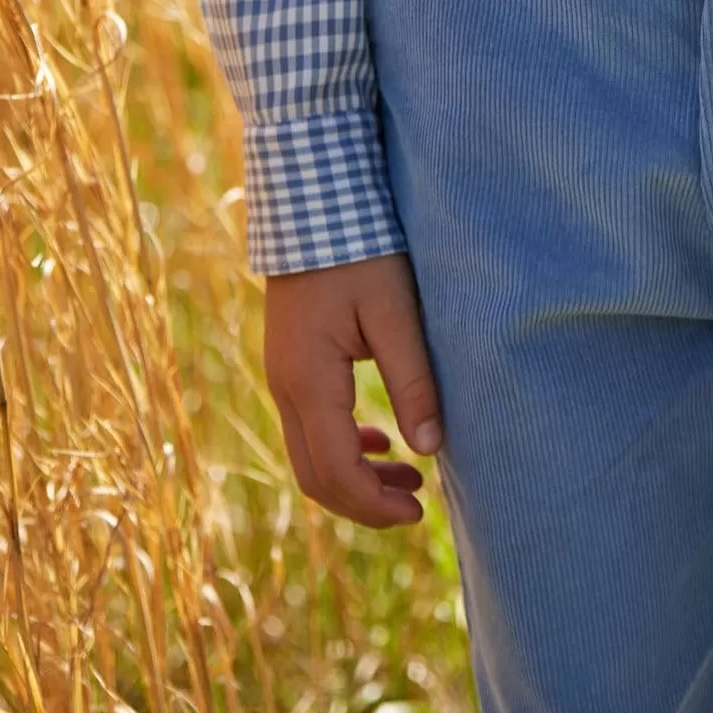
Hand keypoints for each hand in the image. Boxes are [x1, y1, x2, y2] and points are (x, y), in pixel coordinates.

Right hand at [263, 250, 443, 527]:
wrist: (315, 202)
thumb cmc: (361, 249)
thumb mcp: (395, 312)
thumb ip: (413, 380)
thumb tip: (430, 448)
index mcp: (308, 380)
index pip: (334, 471)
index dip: (374, 504)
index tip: (419, 511)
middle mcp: (284, 387)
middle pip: (315, 475)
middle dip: (364, 502)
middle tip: (417, 506)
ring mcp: (282, 376)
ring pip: (309, 454)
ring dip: (356, 476)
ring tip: (410, 478)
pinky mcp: (292, 364)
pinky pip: (309, 426)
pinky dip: (344, 446)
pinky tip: (379, 439)